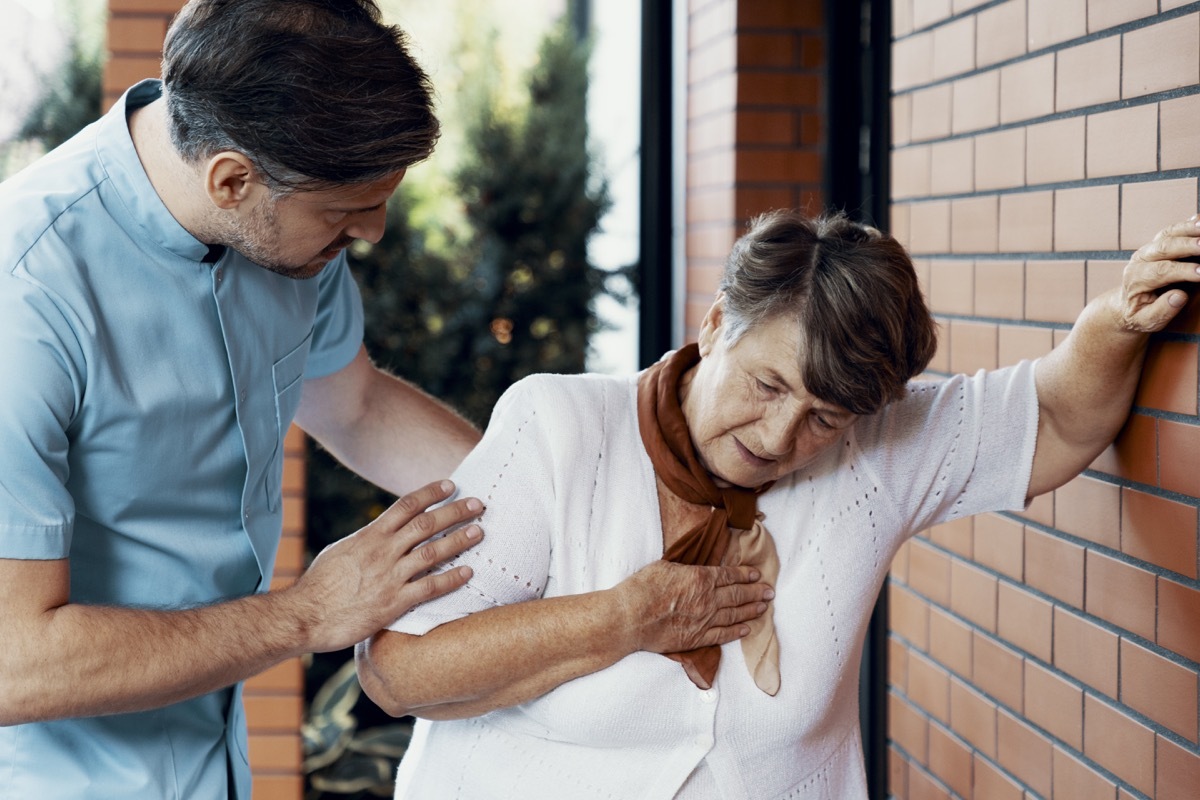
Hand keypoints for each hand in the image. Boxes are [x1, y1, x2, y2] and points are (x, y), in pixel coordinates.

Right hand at [285, 480, 482, 652]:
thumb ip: (366, 541)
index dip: (431, 493)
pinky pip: (429, 587)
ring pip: (432, 552)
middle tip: (478, 504)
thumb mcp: (342, 551)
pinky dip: (451, 578)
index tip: (451, 485)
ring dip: (459, 540)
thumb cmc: (320, 585)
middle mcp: (383, 551)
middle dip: (454, 512)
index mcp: (369, 536)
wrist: (305, 616)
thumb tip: (381, 533)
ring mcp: (389, 576)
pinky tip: (468, 572)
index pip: (406, 506)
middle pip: (426, 524)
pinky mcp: (393, 603)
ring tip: (479, 532)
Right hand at [613, 560, 772, 653]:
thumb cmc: (642, 588)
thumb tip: (695, 567)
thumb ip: (685, 568)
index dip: (745, 575)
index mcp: (699, 577)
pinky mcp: (696, 638)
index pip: (729, 575)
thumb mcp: (665, 566)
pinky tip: (746, 628)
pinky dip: (736, 631)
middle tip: (770, 592)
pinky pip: (722, 635)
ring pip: (734, 614)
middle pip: (737, 595)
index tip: (757, 575)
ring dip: (751, 610)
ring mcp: (703, 620)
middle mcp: (707, 599)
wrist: (630, 617)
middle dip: (756, 592)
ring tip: (764, 607)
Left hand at [1115, 216, 1199, 332]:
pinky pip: (1172, 230)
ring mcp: (1148, 249)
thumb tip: (1179, 296)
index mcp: (1135, 279)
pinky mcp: (1158, 243)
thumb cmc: (1139, 314)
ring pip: (1168, 234)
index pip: (1160, 271)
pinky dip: (1187, 224)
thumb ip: (1161, 311)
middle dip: (1187, 246)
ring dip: (1189, 229)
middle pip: (1164, 248)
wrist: (1126, 304)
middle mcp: (1139, 260)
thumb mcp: (1145, 321)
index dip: (1183, 271)